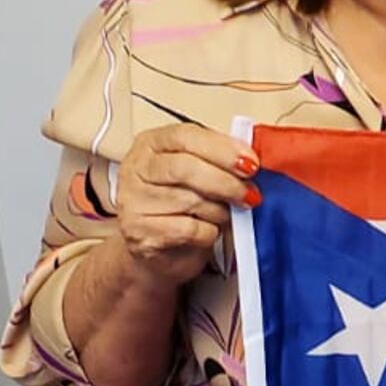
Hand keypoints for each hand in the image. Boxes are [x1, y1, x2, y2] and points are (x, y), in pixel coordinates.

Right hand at [113, 123, 258, 290]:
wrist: (159, 248)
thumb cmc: (180, 205)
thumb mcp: (198, 172)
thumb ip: (218, 159)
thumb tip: (250, 158)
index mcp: (151, 144)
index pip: (185, 136)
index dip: (222, 149)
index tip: (250, 162)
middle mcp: (136, 169)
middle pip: (185, 168)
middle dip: (225, 181)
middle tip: (248, 193)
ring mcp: (134, 202)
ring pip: (190, 200)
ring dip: (220, 210)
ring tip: (226, 213)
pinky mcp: (141, 234)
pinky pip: (189, 229)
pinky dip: (209, 232)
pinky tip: (208, 229)